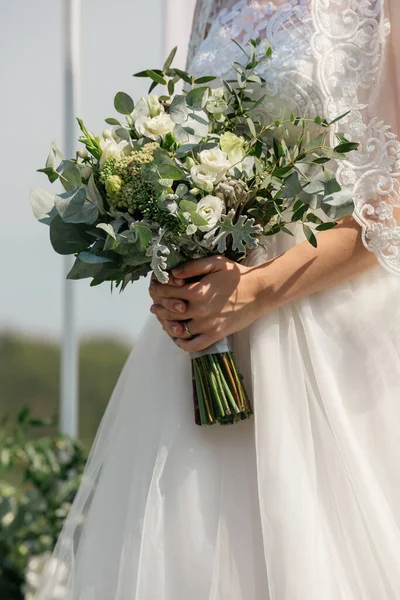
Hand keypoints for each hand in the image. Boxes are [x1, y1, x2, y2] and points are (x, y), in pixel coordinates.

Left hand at [148, 256, 266, 351]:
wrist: (259, 292)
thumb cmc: (238, 275)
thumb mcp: (216, 263)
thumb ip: (193, 267)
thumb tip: (173, 273)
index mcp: (197, 292)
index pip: (168, 292)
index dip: (157, 290)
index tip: (153, 290)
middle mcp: (200, 310)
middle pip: (169, 312)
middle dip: (159, 308)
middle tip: (155, 306)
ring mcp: (207, 325)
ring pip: (178, 330)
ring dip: (167, 325)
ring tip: (164, 321)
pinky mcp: (216, 335)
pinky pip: (194, 345)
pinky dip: (183, 343)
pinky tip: (180, 337)